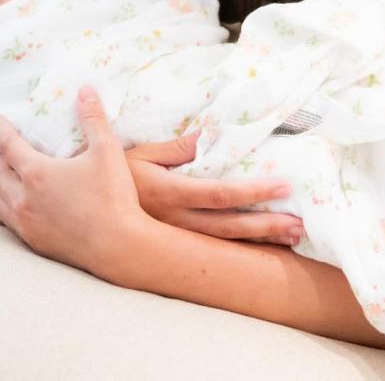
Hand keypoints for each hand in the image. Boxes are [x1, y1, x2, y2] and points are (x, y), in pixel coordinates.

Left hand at [0, 87, 149, 277]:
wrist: (118, 246)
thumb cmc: (113, 195)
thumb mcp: (106, 150)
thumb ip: (93, 118)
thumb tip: (85, 89)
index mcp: (37, 172)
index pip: (10, 146)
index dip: (2, 130)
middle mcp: (24, 197)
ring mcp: (26, 222)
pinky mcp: (33, 240)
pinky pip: (6, 220)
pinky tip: (0, 208)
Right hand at [125, 134, 304, 245]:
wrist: (83, 216)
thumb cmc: (112, 177)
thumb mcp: (138, 154)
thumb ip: (174, 147)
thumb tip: (205, 135)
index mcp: (169, 193)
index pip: (220, 194)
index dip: (253, 191)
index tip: (283, 185)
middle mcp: (176, 222)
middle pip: (231, 227)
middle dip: (267, 225)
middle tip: (300, 224)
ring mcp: (175, 238)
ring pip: (225, 244)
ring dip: (260, 240)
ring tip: (292, 237)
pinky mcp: (173, 247)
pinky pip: (213, 250)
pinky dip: (242, 249)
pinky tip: (263, 247)